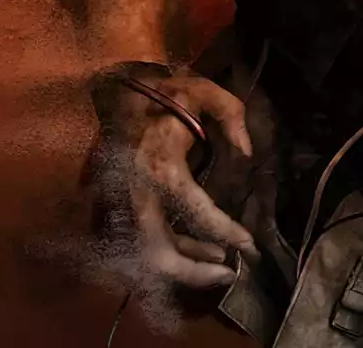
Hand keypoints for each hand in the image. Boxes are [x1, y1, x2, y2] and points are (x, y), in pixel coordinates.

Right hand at [86, 69, 256, 292]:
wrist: (113, 90)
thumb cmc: (160, 91)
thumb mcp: (201, 90)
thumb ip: (231, 115)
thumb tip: (247, 152)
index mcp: (162, 168)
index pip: (198, 214)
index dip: (227, 233)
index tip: (249, 244)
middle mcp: (139, 193)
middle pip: (159, 254)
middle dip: (194, 272)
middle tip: (228, 273)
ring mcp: (123, 203)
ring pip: (148, 254)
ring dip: (184, 266)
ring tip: (220, 263)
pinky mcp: (117, 206)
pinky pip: (143, 240)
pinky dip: (170, 250)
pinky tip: (197, 247)